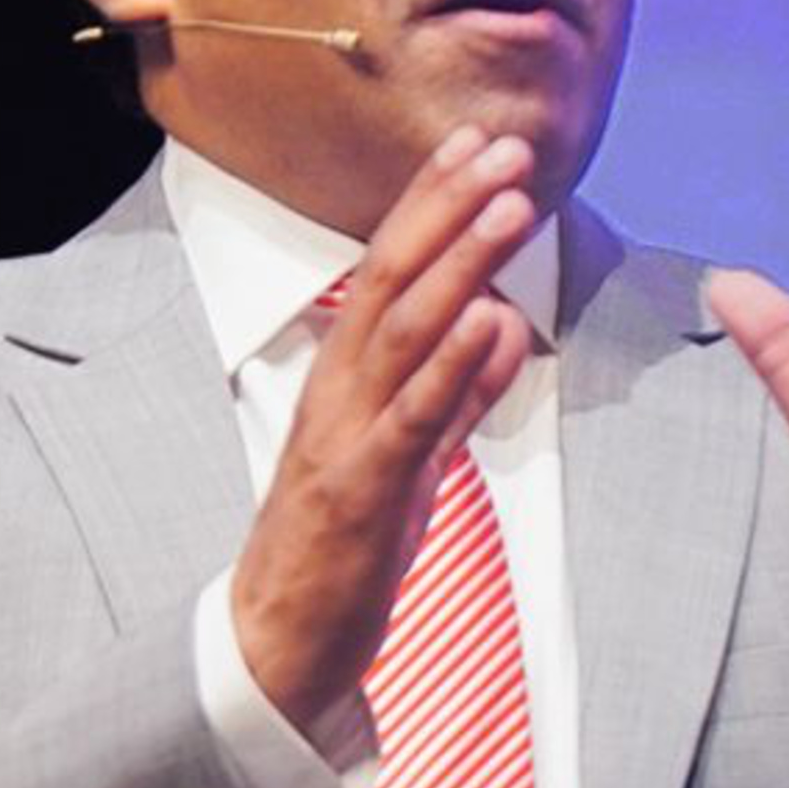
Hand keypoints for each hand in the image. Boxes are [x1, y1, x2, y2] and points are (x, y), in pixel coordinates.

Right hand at [230, 124, 538, 729]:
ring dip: (461, 261)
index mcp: (347, 379)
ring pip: (404, 330)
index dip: (434, 204)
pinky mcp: (362, 492)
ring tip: (510, 205)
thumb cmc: (342, 550)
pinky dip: (453, 365)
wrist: (278, 641)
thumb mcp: (414, 461)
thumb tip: (504, 326)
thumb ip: (459, 396)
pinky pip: (411, 419)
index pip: (390, 270)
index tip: (478, 146)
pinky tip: (489, 319)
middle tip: (504, 147)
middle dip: (450, 207)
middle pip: (393, 278)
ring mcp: (346, 437)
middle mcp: (339, 391)